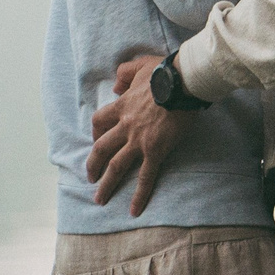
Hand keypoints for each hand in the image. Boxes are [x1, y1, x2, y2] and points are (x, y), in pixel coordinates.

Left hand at [87, 54, 186, 213]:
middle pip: (101, 149)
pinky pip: (145, 176)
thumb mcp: (139, 64)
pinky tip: (134, 210)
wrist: (183, 81)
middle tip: (91, 178)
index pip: (99, 122)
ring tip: (100, 199)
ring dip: (106, 184)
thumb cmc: (165, 71)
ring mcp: (139, 140)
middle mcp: (126, 126)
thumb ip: (124, 73)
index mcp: (122, 106)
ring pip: (116, 166)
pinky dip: (139, 195)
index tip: (97, 140)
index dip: (96, 133)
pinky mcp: (155, 151)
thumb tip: (116, 86)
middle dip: (93, 165)